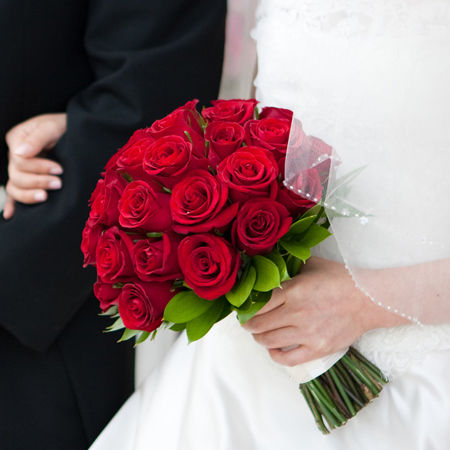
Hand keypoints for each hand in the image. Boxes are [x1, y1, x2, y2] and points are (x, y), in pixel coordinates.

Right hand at [4, 113, 66, 218]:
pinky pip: (14, 194)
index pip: (18, 160)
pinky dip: (12, 205)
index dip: (38, 167)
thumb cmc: (64, 127)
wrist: (75, 133)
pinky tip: (12, 215)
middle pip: (16, 175)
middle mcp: (15, 156)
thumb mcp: (52, 126)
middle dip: (38, 181)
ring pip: (15, 187)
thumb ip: (38, 138)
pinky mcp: (28, 179)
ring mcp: (20, 169)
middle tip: (59, 183)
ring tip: (46, 197)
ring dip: (29, 194)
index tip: (59, 170)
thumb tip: (21, 153)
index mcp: (17, 140)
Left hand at [243, 257, 408, 366]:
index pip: (258, 303)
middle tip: (247, 321)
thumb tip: (269, 268)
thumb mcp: (311, 265)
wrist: (368, 299)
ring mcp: (307, 333)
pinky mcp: (317, 349)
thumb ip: (289, 268)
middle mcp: (297, 313)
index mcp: (293, 290)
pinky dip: (275, 355)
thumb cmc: (340, 278)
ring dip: (258, 338)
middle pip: (259, 324)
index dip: (247, 307)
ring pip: (268, 341)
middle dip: (248, 324)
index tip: (244, 307)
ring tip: (258, 334)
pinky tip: (273, 348)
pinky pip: (288, 359)